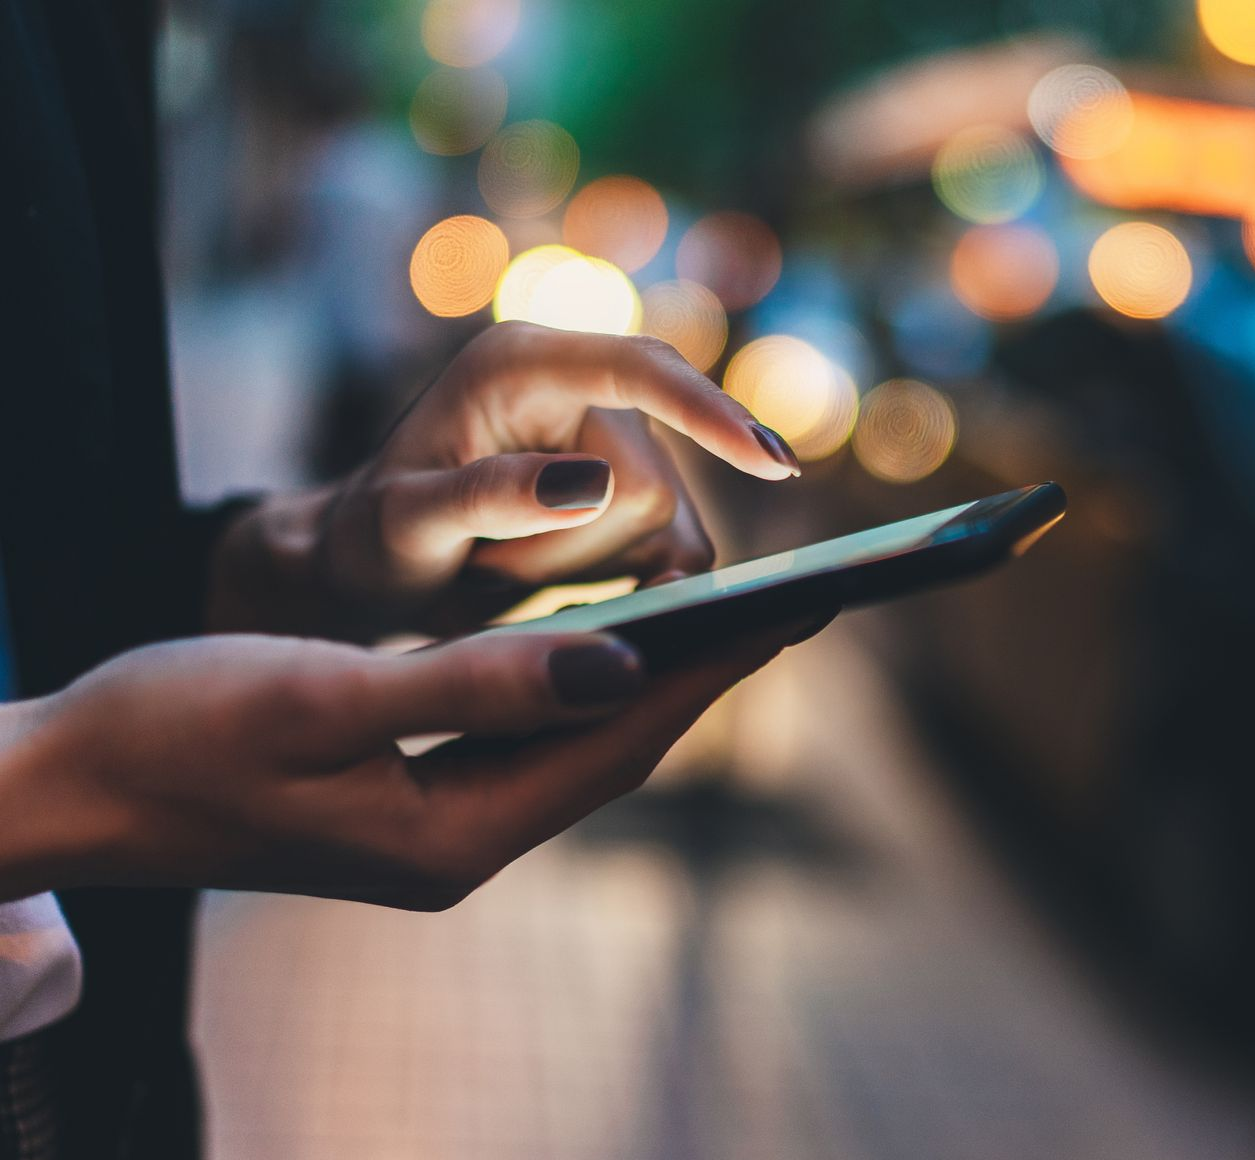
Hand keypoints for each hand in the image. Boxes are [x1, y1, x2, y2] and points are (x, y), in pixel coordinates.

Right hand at [0, 623, 798, 908]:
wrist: (74, 784)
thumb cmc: (174, 732)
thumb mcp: (320, 698)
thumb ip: (471, 685)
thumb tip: (618, 668)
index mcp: (449, 837)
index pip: (617, 746)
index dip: (709, 674)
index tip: (793, 611)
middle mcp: (458, 845)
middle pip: (613, 752)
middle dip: (703, 677)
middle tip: (791, 606)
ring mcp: (435, 826)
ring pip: (575, 745)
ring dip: (651, 681)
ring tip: (724, 619)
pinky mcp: (408, 795)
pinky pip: (524, 738)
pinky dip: (581, 687)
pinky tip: (609, 649)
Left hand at [209, 323, 799, 639]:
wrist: (372, 565)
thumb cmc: (370, 536)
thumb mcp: (405, 521)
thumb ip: (489, 496)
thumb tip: (597, 483)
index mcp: (520, 364)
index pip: (639, 370)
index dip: (708, 412)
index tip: (772, 464)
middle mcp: (577, 391)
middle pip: (654, 482)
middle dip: (576, 547)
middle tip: (487, 558)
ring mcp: (610, 445)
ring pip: (669, 529)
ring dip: (588, 569)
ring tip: (502, 564)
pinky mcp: (628, 497)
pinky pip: (675, 552)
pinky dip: (628, 584)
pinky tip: (561, 590)